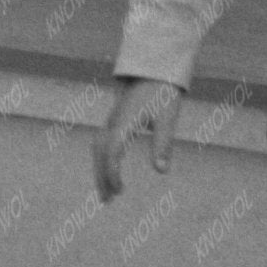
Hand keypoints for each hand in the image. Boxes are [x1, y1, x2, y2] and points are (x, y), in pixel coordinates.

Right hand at [95, 79, 182, 198]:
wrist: (156, 65)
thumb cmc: (163, 91)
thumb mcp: (167, 117)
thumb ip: (163, 144)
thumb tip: (161, 170)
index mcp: (124, 122)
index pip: (111, 152)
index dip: (111, 173)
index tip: (120, 191)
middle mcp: (113, 121)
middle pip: (99, 153)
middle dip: (101, 177)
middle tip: (107, 201)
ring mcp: (112, 119)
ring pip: (98, 147)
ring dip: (100, 169)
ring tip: (107, 192)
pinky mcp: (115, 118)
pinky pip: (102, 142)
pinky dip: (102, 159)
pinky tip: (110, 168)